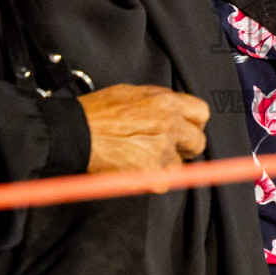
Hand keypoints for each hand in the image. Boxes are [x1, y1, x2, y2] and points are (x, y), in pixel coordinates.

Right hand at [77, 83, 208, 172]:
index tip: (184, 129)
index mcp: (166, 103)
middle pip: (198, 142)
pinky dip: (151, 180)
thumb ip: (158, 100)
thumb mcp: (130, 92)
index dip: (193, 123)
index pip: (201, 113)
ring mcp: (162, 152)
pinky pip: (164, 182)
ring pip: (179, 165)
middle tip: (164, 147)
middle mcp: (169, 126)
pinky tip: (133, 169)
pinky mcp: (153, 175)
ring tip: (140, 158)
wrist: (73, 134)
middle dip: (185, 147)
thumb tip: (174, 109)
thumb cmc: (95, 113)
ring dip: (165, 165)